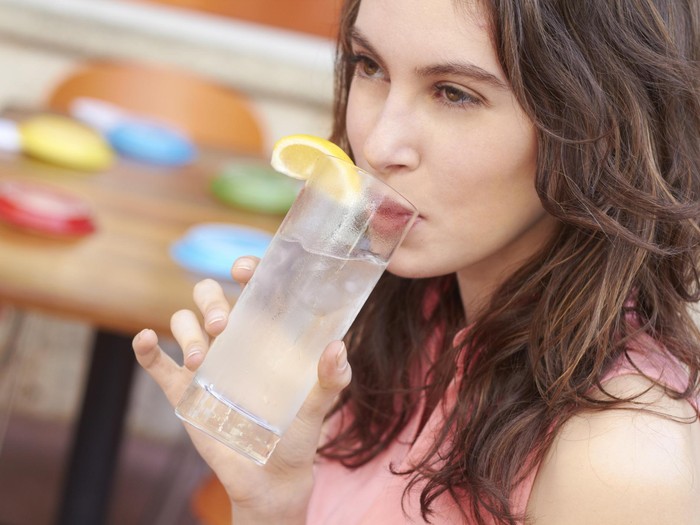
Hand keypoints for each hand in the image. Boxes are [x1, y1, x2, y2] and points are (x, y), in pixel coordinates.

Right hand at [132, 256, 351, 522]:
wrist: (269, 476)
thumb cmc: (298, 433)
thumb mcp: (318, 404)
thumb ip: (331, 378)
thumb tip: (337, 348)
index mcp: (265, 333)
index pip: (252, 288)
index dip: (245, 268)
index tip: (243, 270)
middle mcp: (232, 339)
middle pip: (210, 296)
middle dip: (211, 300)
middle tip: (222, 324)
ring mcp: (205, 362)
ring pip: (183, 322)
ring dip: (186, 331)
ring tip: (201, 361)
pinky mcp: (183, 390)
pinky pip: (157, 362)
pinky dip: (146, 348)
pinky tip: (146, 340)